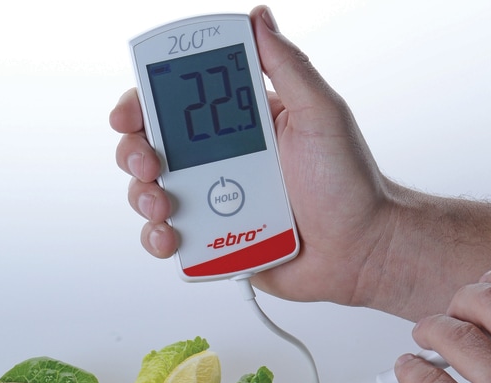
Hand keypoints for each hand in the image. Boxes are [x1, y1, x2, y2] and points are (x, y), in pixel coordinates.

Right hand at [110, 6, 395, 306]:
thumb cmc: (348, 185)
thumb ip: (287, 68)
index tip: (132, 111)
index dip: (146, 102)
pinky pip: (171, 237)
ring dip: (141, 197)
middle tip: (148, 164)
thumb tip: (258, 18)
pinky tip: (169, 238)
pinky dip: (158, 238)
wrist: (358, 251)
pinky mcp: (214, 242)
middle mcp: (221, 163)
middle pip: (154, 148)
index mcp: (242, 127)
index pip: (181, 105)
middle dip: (135, 152)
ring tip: (162, 205)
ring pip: (153, 194)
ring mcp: (214, 203)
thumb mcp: (321, 115)